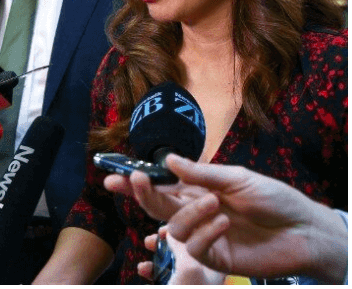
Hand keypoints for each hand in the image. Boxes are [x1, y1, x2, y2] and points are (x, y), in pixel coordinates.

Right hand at [105, 154, 346, 282]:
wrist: (303, 230)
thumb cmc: (274, 199)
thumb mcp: (237, 178)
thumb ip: (201, 173)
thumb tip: (168, 161)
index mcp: (198, 190)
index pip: (160, 186)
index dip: (136, 182)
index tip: (114, 176)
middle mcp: (195, 212)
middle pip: (156, 206)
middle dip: (141, 193)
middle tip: (136, 180)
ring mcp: (203, 235)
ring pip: (174, 227)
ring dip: (190, 212)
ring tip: (216, 204)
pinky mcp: (215, 257)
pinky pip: (195, 246)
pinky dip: (205, 232)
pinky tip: (224, 224)